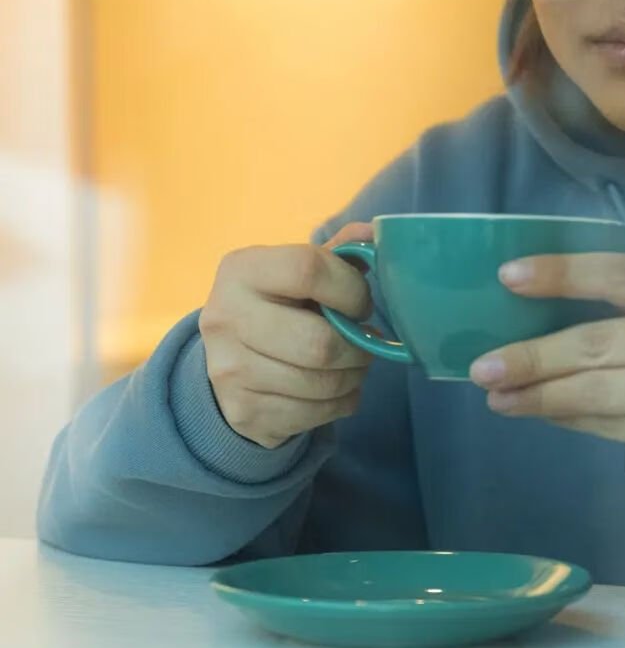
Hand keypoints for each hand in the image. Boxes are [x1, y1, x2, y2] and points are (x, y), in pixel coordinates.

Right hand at [200, 222, 375, 449]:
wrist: (230, 358)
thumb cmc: (280, 304)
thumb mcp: (299, 271)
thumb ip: (340, 252)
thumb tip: (376, 233)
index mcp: (241, 270)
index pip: (308, 270)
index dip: (351, 289)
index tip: (361, 303)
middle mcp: (225, 318)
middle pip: (319, 344)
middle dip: (358, 347)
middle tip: (365, 342)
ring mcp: (229, 371)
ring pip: (322, 384)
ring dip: (355, 376)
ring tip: (355, 363)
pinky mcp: (243, 412)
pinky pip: (315, 415)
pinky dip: (341, 402)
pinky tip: (338, 388)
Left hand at [468, 253, 624, 471]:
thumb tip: (543, 312)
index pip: (618, 275)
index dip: (561, 274)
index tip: (507, 277)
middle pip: (598, 345)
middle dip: (534, 357)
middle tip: (483, 366)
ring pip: (598, 393)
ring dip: (540, 397)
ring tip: (498, 396)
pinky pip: (612, 427)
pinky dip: (570, 420)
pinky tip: (540, 413)